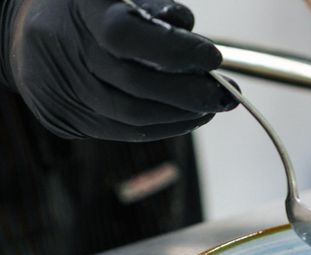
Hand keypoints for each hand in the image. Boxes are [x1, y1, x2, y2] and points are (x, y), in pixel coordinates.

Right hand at [0, 0, 234, 140]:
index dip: (174, 50)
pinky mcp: (64, 117)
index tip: (214, 58)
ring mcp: (59, 87)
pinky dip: (164, 127)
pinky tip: (188, 118)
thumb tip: (202, 53)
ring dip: (182, 115)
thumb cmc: (94, 10)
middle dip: (189, 92)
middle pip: (133, 83)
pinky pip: (123, 132)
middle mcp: (62, 48)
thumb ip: (162, 15)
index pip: (125, 34)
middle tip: (226, 93)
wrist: (30, 31)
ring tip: (213, 105)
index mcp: (80, 9)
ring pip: (131, 115)